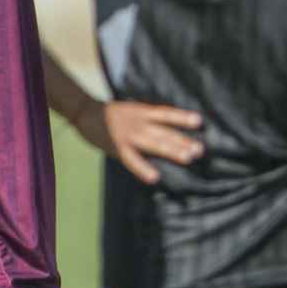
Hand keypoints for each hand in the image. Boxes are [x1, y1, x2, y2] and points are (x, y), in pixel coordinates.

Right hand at [70, 100, 203, 184]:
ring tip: (188, 158)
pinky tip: (155, 177)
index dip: (182, 117)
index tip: (200, 121)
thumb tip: (169, 128)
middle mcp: (139, 123)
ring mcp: (129, 136)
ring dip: (172, 151)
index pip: (167, 114)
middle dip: (183, 141)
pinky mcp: (117, 148)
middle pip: (165, 132)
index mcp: (143, 112)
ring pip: (154, 144)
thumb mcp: (134, 110)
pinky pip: (132, 160)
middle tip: (201, 150)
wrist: (85, 112)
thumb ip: (149, 118)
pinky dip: (143, 169)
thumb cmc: (112, 114)